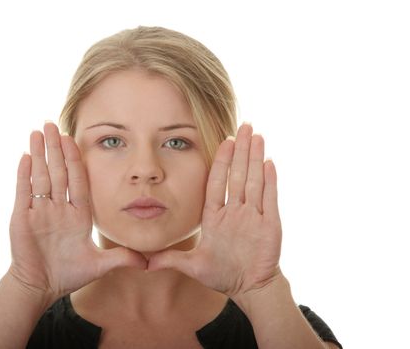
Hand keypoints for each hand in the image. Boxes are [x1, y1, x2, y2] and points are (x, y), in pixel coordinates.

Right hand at [8, 122, 146, 304]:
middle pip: (58, 171)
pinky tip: (25, 156)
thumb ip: (121, 258)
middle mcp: (59, 208)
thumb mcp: (99, 265)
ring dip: (40, 154)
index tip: (74, 139)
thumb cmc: (67, 275)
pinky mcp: (23, 218)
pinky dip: (24, 174)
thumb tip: (147, 262)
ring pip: (41, 176)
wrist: (41, 287)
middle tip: (52, 124)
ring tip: (37, 132)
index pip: (78, 180)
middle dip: (56, 148)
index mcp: (78, 214)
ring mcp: (40, 211)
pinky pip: (24, 192)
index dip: (76, 159)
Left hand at [147, 123, 281, 297]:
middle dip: (241, 150)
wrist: (249, 288)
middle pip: (238, 174)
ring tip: (257, 136)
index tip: (223, 140)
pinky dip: (270, 181)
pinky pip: (270, 199)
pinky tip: (270, 162)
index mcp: (216, 216)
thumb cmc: (223, 274)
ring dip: (255, 158)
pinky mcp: (270, 225)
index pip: (217, 182)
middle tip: (244, 125)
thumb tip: (144, 263)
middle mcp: (235, 211)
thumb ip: (171, 260)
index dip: (220, 161)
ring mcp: (253, 216)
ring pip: (254, 181)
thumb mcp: (193, 266)